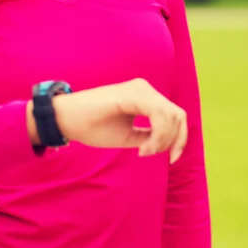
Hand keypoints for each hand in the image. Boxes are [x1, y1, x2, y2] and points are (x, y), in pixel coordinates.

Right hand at [27, 78, 186, 163]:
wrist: (67, 120)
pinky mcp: (132, 95)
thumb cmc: (93, 127)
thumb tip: (166, 143)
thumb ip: (148, 136)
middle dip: (174, 141)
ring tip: (144, 151)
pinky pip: (159, 115)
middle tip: (151, 154)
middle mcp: (144, 88)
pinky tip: (143, 149)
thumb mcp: (128, 135)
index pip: (175, 115)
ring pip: (172, 116)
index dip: (180, 139)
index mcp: (144, 96)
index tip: (171, 159)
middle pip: (178, 116)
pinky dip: (158, 136)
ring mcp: (139, 89)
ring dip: (164, 140)